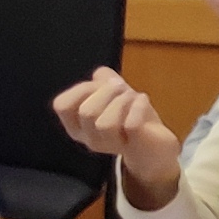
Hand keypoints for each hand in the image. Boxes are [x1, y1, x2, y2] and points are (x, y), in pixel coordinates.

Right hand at [49, 65, 179, 209]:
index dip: (80, 89)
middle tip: (124, 88)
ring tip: (134, 96)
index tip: (99, 85)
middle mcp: (89, 138)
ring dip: (122, 100)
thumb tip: (101, 73)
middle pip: (86, 111)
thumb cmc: (130, 117)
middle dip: (107, 91)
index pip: (62, 105)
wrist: (157, 144)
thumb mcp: (115, 95)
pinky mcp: (134, 145)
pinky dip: (138, 105)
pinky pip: (131, 124)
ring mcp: (111, 145)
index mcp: (77, 126)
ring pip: (105, 123)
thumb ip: (104, 82)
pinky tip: (144, 100)